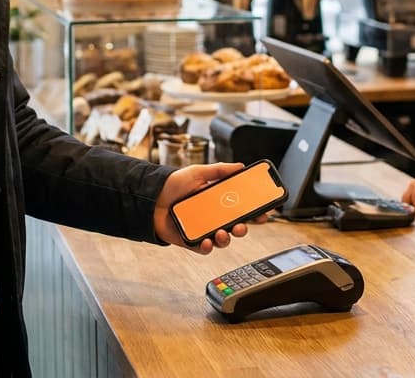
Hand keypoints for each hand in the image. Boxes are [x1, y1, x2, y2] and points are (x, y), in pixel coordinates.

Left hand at [153, 162, 269, 253]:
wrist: (149, 198)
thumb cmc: (172, 185)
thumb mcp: (197, 172)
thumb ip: (219, 170)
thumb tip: (240, 166)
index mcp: (218, 201)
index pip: (242, 208)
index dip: (255, 211)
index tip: (265, 212)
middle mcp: (213, 217)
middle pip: (236, 226)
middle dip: (245, 227)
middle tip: (244, 224)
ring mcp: (203, 229)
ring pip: (223, 239)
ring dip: (228, 238)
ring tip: (223, 232)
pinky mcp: (191, 240)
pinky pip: (204, 248)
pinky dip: (208, 246)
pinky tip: (207, 240)